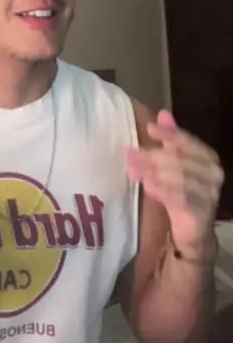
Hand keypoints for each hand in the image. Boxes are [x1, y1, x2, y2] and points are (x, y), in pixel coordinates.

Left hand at [126, 110, 224, 256]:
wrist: (193, 229)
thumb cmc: (183, 191)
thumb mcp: (174, 163)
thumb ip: (170, 139)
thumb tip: (162, 113)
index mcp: (208, 157)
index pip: (187, 141)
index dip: (168, 134)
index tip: (149, 128)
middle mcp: (213, 173)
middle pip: (179, 159)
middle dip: (152, 156)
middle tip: (130, 154)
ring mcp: (210, 193)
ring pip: (179, 178)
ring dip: (153, 173)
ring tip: (134, 171)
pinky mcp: (202, 212)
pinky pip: (180, 198)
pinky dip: (162, 191)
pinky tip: (147, 187)